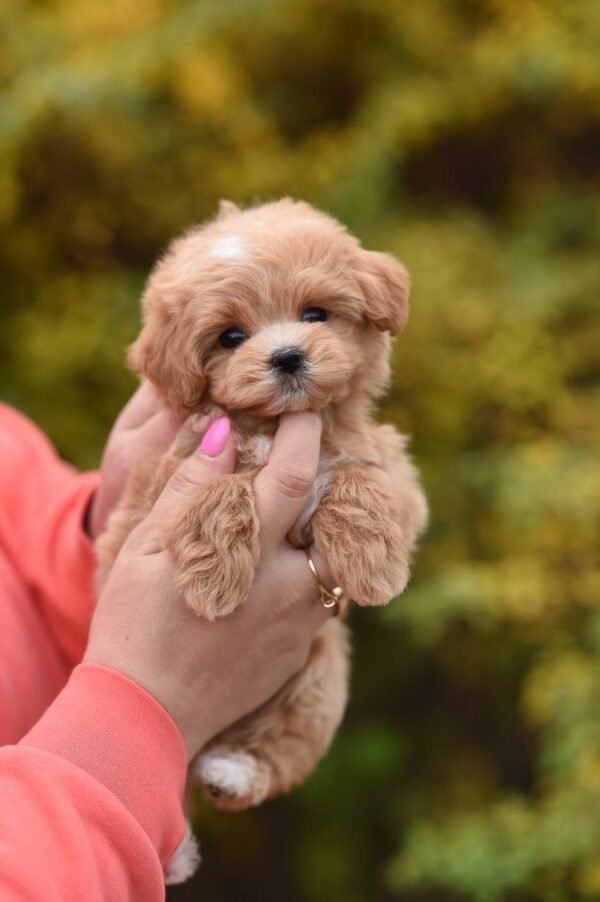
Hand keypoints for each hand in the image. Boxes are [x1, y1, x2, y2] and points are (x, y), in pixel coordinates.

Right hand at [84, 412, 334, 758]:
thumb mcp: (149, 548)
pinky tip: (273, 582)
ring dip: (317, 541)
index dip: (304, 435)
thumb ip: (192, 489)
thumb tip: (225, 434)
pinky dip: (304, 583)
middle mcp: (287, 587)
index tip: (303, 411)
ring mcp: (297, 624)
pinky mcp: (296, 653)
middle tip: (312, 471)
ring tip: (289, 529)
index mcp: (248, 550)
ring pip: (330, 566)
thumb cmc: (135, 624)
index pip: (293, 475)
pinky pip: (316, 605)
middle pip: (333, 522)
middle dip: (331, 488)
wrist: (143, 715)